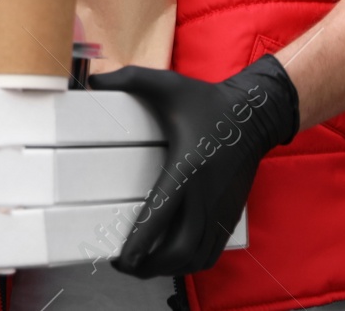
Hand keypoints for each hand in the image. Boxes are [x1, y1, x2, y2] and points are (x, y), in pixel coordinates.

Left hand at [87, 54, 298, 276]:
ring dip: (170, 268)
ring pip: (197, 257)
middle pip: (180, 249)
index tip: (122, 258)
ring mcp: (220, 208)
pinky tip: (172, 259)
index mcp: (186, 167)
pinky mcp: (230, 214)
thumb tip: (91, 79)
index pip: (160, 216)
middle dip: (151, 266)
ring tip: (144, 266)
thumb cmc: (206, 100)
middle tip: (126, 265)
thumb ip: (128, 77)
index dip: (140, 243)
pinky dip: (191, 263)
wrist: (253, 115)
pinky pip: (212, 252)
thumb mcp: (167, 82)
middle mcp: (205, 194)